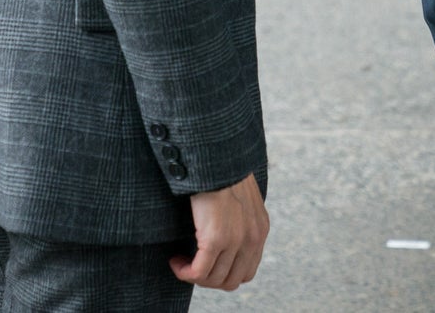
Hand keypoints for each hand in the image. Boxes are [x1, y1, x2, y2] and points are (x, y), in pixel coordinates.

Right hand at [170, 172, 269, 290]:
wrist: (213, 153)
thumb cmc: (219, 170)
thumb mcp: (240, 197)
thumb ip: (239, 219)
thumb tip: (223, 234)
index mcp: (260, 229)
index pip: (246, 272)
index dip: (223, 273)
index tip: (206, 262)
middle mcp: (252, 238)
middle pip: (231, 281)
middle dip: (209, 278)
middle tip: (190, 265)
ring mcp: (235, 240)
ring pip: (213, 279)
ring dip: (193, 275)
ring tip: (180, 261)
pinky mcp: (215, 238)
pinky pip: (198, 271)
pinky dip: (184, 272)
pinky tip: (174, 260)